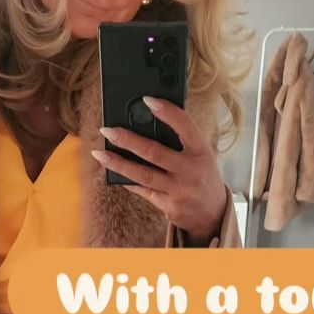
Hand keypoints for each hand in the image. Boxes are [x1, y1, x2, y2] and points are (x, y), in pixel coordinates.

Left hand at [92, 96, 226, 242]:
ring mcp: (179, 190)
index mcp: (201, 152)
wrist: (212, 213)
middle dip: (129, 140)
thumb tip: (146, 124)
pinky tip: (113, 170)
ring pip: (144, 175)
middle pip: (155, 153)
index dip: (167, 112)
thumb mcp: (200, 155)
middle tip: (108, 130)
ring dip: (119, 163)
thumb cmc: (201, 176)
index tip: (148, 99)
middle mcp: (191, 171)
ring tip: (100, 153)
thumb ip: (180, 141)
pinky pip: (144, 190)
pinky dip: (127, 180)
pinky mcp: (169, 205)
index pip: (185, 127)